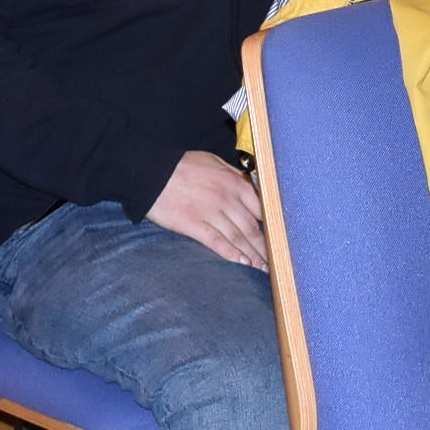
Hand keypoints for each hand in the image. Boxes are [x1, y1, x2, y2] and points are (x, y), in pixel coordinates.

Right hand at [147, 151, 267, 269]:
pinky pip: (217, 243)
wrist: (151, 171)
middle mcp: (226, 199)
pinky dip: (232, 254)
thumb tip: (250, 187)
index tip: (279, 237)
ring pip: (238, 238)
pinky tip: (242, 263)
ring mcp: (210, 213)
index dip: (271, 226)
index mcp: (234, 183)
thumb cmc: (182, 165)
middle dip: (266, 247)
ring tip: (263, 268)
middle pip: (252, 228)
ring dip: (253, 255)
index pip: (261, 209)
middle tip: (276, 261)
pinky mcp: (194, 225)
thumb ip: (234, 175)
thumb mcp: (213, 161)